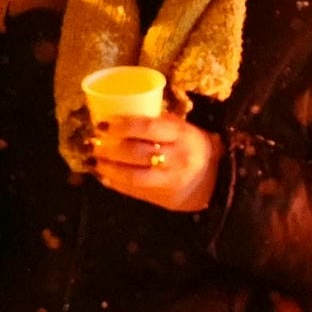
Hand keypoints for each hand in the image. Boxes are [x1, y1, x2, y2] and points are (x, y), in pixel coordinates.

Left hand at [90, 114, 219, 212]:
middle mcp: (177, 159)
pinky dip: (115, 184)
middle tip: (94, 142)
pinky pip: (135, 192)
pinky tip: (103, 176)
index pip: (148, 127)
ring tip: (95, 161)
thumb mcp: (183, 129)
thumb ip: (157, 122)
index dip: (123, 125)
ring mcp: (170, 181)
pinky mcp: (164, 198)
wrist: (217, 180)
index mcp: (182, 135)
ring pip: (133, 176)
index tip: (104, 124)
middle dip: (110, 148)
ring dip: (109, 168)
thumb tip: (119, 113)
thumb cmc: (193, 146)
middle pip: (136, 153)